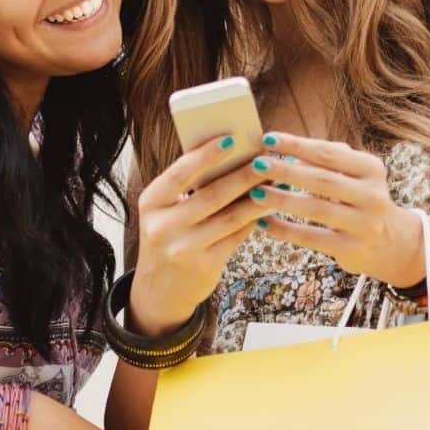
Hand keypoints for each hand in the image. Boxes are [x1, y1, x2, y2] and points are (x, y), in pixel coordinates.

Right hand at [128, 135, 274, 335]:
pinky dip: (255, 218)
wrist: (159, 290)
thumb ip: (189, 187)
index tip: (232, 138)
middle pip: (212, 194)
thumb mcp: (166, 211)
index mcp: (151, 202)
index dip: (207, 155)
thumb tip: (233, 156)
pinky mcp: (205, 265)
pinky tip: (270, 205)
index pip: (181, 173)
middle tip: (268, 157)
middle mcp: (163, 226)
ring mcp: (183, 248)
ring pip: (230, 216)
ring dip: (258, 196)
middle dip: (244, 174)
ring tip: (278, 180)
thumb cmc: (169, 237)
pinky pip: (237, 236)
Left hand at [250, 132, 429, 287]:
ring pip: (317, 209)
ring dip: (283, 199)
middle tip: (256, 164)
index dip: (297, 145)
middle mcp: (372, 195)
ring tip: (255, 192)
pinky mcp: (352, 249)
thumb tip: (288, 151)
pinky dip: (286, 230)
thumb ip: (327, 159)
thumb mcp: (354, 175)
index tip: (268, 139)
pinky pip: (312, 238)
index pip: (329, 153)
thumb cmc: (359, 199)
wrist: (390, 243)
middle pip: (322, 180)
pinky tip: (263, 222)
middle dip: (286, 171)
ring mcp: (364, 224)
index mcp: (371, 169)